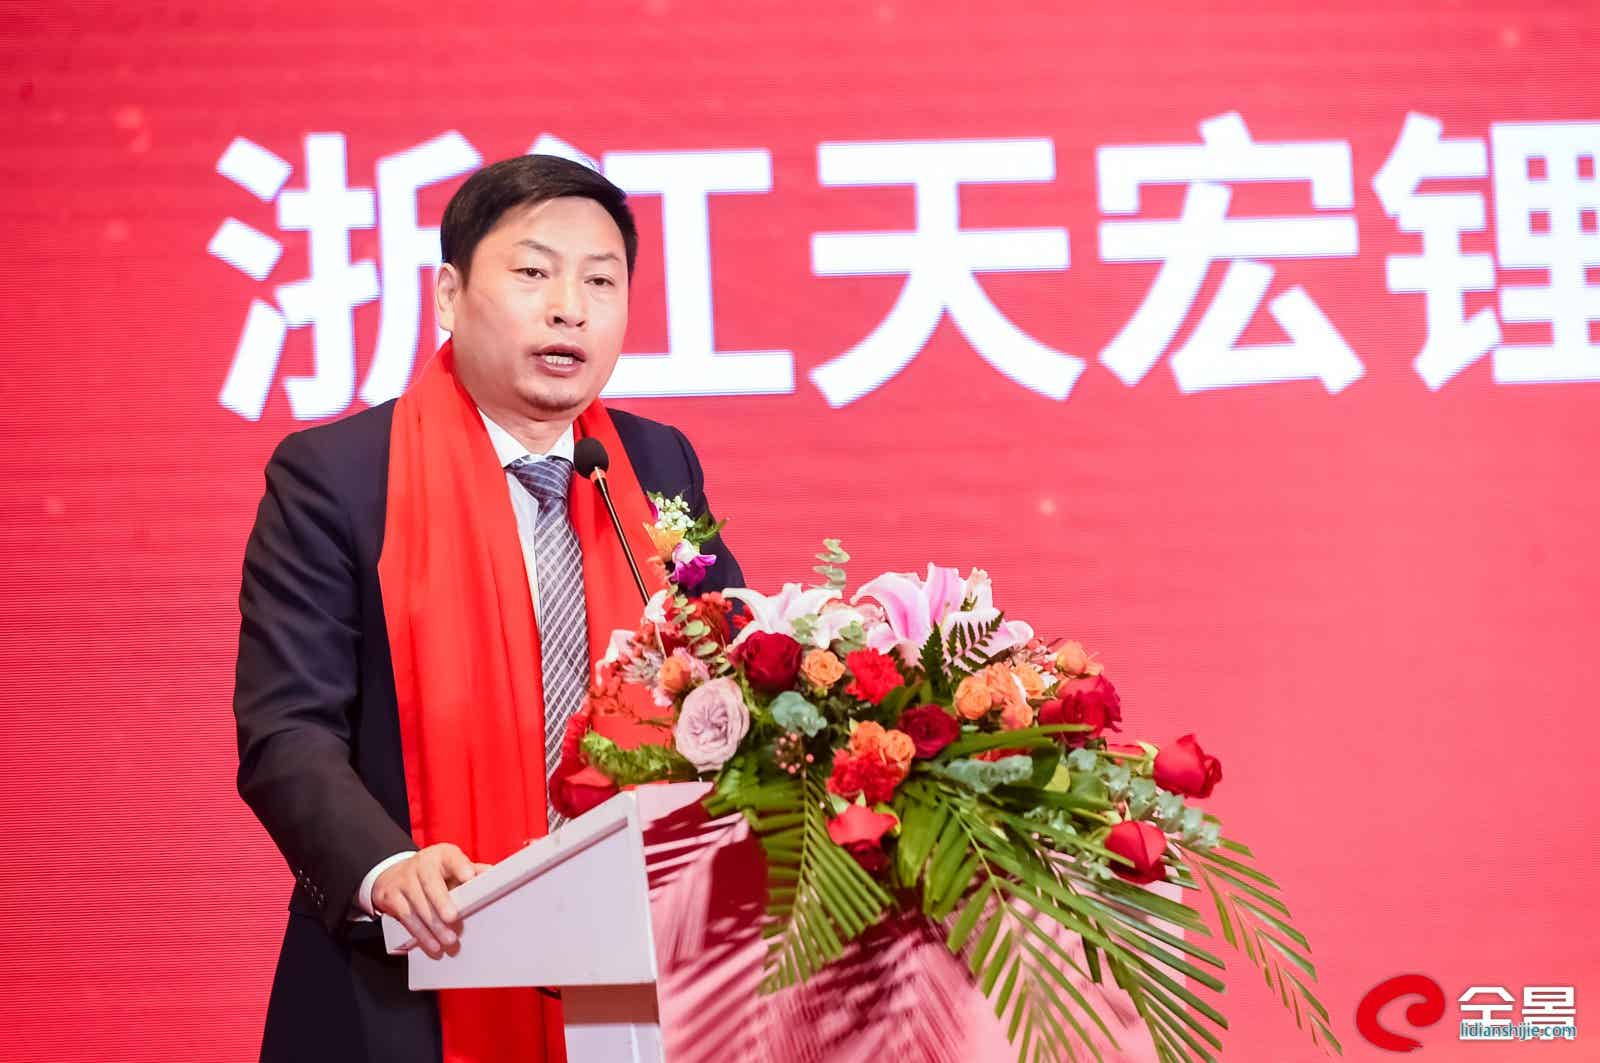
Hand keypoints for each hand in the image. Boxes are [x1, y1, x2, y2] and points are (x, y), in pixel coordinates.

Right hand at [371, 843, 491, 958]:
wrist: (393, 874)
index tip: (469, 876)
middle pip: (431, 884)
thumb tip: (493, 876)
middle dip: (441, 902)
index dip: (460, 866)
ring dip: (432, 926)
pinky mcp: (389, 896)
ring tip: (447, 941)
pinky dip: (419, 933)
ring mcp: (403, 880)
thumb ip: (472, 871)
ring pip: (417, 905)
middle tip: (453, 918)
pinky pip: (405, 917)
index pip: (452, 857)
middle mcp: (420, 864)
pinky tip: (432, 944)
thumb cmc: (433, 873)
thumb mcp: (452, 866)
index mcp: (441, 855)